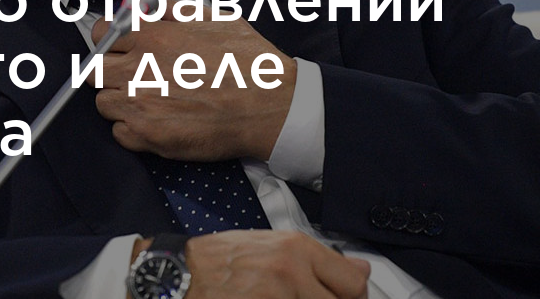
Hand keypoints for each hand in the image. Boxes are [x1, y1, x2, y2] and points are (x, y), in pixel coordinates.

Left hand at [92, 0, 297, 161]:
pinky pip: (119, 133)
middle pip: (92, 70)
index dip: (108, 40)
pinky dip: (133, 131)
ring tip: (148, 102)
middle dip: (107, 72)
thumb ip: (178, 10)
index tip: (117, 47)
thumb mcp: (216, 19)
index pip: (102, 33)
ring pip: (104, 103)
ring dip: (120, 102)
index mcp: (153, 37)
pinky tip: (157, 122)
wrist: (270, 106)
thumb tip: (156, 3)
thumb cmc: (250, 66)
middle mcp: (140, 69)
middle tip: (129, 76)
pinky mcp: (148, 136)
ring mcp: (140, 105)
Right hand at [185, 231, 368, 298]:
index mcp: (296, 249)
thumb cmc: (219, 259)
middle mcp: (291, 272)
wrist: (180, 274)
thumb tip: (359, 268)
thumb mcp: (270, 245)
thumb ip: (316, 258)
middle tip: (316, 298)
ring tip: (286, 298)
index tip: (347, 296)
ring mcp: (278, 297)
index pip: (353, 281)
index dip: (353, 294)